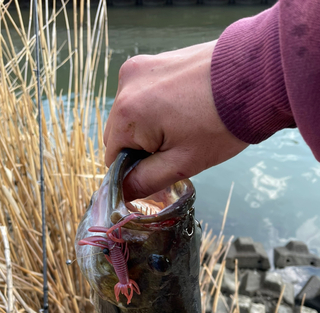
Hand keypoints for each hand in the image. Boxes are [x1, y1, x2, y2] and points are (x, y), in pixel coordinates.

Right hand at [104, 41, 247, 201]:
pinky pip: (144, 95)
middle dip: (141, 147)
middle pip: (119, 133)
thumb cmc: (220, 124)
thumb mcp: (181, 163)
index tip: (161, 168)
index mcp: (127, 112)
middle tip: (177, 148)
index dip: (133, 170)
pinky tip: (184, 110)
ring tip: (184, 127)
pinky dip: (157, 108)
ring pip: (132, 114)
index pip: (112, 156)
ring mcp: (141, 67)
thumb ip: (144, 181)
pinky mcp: (155, 60)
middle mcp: (126, 84)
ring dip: (149, 128)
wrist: (258, 77)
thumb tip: (120, 193)